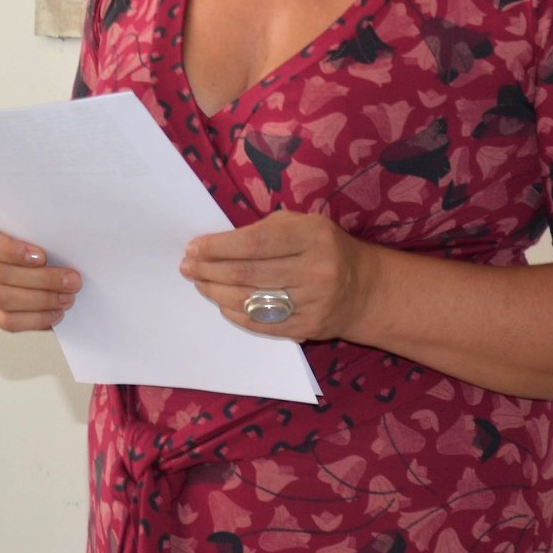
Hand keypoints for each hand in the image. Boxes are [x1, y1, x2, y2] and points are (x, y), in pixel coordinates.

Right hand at [0, 219, 81, 331]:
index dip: (8, 250)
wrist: (59, 261)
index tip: (41, 255)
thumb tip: (67, 230)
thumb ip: (48, 226)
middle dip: (42, 279)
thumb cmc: (51, 237)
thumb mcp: (48, 225)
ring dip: (42, 300)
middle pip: (0, 274)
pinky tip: (57, 312)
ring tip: (68, 298)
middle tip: (73, 281)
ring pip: (4, 298)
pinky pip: (9, 321)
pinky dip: (36, 319)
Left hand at [180, 210, 381, 341]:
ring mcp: (312, 303)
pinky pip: (260, 324)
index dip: (219, 246)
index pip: (255, 242)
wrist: (365, 289)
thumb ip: (266, 229)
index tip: (194, 247)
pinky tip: (221, 302)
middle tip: (187, 266)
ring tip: (199, 282)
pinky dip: (235, 313)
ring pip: (251, 301)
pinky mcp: (307, 328)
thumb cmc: (324, 248)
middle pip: (248, 273)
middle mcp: (315, 270)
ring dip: (217, 292)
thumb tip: (218, 243)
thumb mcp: (304, 224)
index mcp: (313, 236)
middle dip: (210, 269)